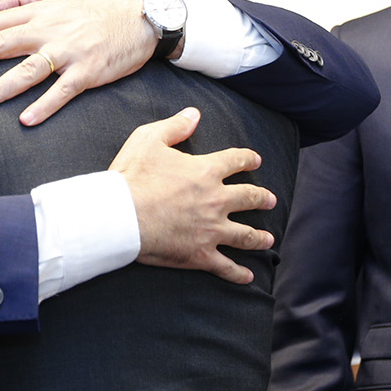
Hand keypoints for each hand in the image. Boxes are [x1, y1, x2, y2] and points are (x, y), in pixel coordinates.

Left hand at [0, 0, 155, 125]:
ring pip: (26, 71)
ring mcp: (67, 52)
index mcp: (37, 11)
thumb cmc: (97, 6)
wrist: (142, 16)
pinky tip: (25, 119)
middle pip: (0, 45)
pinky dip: (44, 105)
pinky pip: (62, 91)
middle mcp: (47, 30)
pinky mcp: (87, 71)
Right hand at [109, 108, 272, 284]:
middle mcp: (216, 200)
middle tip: (270, 200)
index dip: (248, 159)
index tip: (256, 160)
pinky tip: (248, 277)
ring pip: (245, 235)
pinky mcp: (201, 254)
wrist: (120, 216)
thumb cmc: (132, 178)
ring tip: (268, 238)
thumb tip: (194, 114)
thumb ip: (174, 126)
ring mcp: (212, 230)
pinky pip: (226, 267)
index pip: (236, 161)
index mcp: (206, 171)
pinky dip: (239, 274)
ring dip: (259, 237)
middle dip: (262, 198)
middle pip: (249, 198)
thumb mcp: (148, 139)